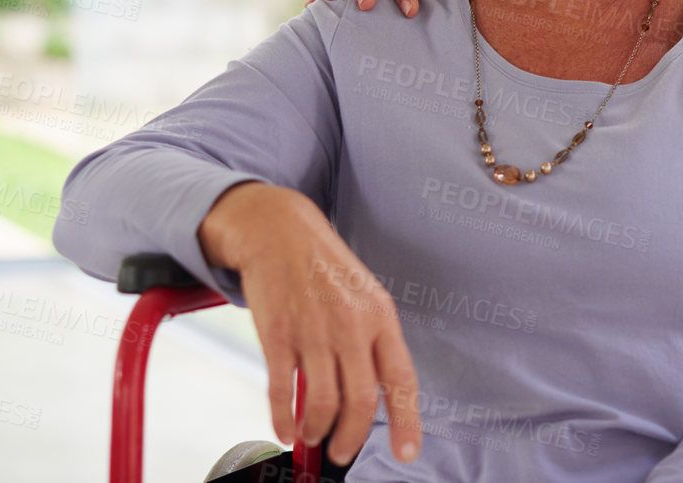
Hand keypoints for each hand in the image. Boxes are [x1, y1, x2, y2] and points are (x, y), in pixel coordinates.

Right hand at [197, 183, 420, 466]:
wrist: (280, 231)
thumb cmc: (325, 267)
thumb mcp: (364, 296)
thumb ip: (370, 343)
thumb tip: (371, 396)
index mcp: (380, 317)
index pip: (400, 379)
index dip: (406, 421)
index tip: (406, 453)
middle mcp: (350, 326)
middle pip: (359, 400)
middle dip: (350, 438)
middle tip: (341, 452)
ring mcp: (312, 331)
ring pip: (322, 403)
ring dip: (316, 431)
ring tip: (311, 436)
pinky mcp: (277, 335)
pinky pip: (281, 391)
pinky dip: (283, 419)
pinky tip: (284, 429)